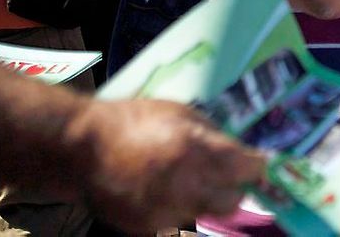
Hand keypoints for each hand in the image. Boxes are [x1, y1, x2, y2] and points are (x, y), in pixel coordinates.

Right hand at [71, 99, 266, 232]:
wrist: (82, 148)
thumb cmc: (134, 120)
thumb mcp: (181, 113)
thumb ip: (214, 135)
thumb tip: (239, 151)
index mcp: (198, 152)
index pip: (248, 169)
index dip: (256, 165)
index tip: (257, 162)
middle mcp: (188, 187)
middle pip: (234, 201)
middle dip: (234, 187)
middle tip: (226, 174)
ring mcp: (168, 211)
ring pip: (205, 211)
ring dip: (203, 196)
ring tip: (181, 175)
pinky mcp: (150, 227)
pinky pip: (178, 218)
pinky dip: (177, 205)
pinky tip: (158, 187)